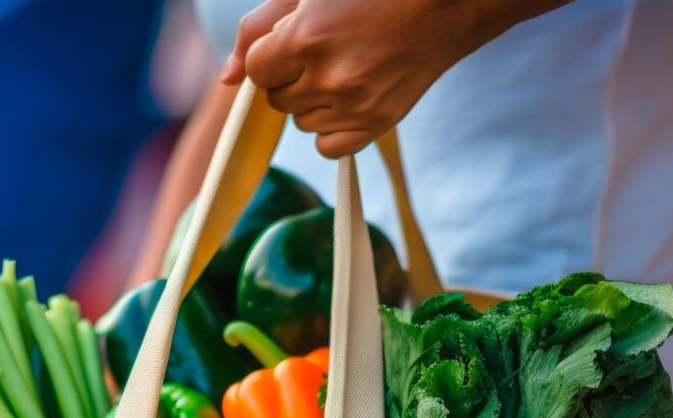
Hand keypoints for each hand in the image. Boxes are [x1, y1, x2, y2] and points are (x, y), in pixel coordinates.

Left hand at [221, 0, 570, 157]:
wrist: (444, 6)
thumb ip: (258, 28)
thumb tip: (227, 77)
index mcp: (306, 37)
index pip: (258, 72)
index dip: (272, 57)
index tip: (295, 43)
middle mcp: (327, 77)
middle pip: (278, 101)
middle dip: (291, 78)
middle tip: (325, 53)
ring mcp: (353, 107)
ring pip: (301, 124)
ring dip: (312, 103)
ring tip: (343, 71)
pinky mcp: (375, 126)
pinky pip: (328, 147)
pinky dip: (331, 130)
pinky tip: (349, 102)